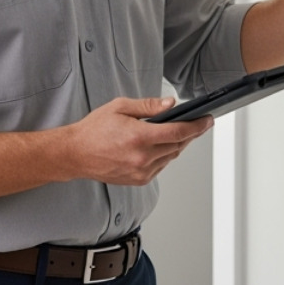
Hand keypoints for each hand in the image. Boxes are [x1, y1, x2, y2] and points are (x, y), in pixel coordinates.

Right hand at [60, 96, 213, 186]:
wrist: (76, 154)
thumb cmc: (94, 130)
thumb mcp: (120, 107)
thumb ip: (148, 106)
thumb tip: (171, 104)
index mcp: (139, 137)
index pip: (178, 132)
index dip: (197, 126)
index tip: (207, 120)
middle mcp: (142, 157)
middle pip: (178, 145)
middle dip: (190, 133)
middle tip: (196, 123)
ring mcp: (141, 171)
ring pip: (171, 157)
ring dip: (177, 145)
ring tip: (178, 132)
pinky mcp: (139, 180)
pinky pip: (161, 166)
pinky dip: (165, 155)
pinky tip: (160, 146)